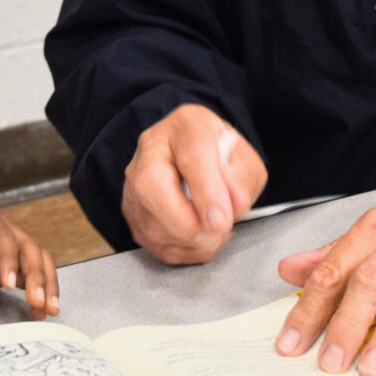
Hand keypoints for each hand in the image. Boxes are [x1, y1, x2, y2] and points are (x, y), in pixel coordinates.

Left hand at [0, 200, 60, 315]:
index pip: (5, 239)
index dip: (10, 263)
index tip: (9, 286)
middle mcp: (1, 228)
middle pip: (29, 249)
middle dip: (37, 276)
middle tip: (37, 301)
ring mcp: (6, 247)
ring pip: (37, 261)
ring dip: (46, 284)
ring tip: (49, 308)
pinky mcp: (7, 265)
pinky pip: (30, 275)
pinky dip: (39, 290)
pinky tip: (42, 308)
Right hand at [121, 103, 267, 264]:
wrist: (198, 157)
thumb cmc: (221, 156)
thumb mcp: (244, 160)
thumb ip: (241, 180)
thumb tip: (233, 206)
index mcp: (187, 125)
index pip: (192, 156)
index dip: (207, 193)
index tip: (222, 220)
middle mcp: (152, 148)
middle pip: (151, 185)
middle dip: (185, 222)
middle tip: (215, 233)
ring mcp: (134, 180)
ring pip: (149, 221)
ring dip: (189, 241)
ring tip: (214, 233)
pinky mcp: (131, 211)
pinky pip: (151, 243)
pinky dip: (181, 251)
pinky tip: (198, 239)